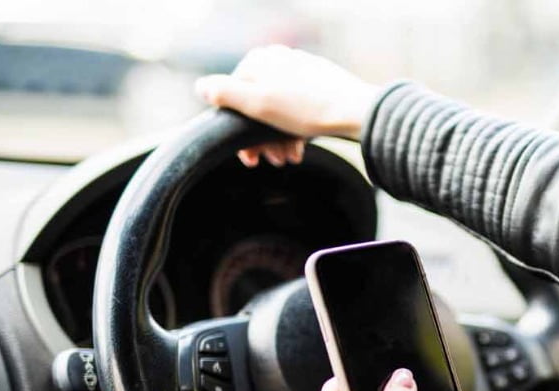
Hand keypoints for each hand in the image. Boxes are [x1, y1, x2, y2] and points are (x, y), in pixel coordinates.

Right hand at [193, 45, 380, 167]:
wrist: (357, 112)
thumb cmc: (306, 110)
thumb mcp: (257, 103)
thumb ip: (225, 94)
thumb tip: (201, 88)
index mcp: (260, 60)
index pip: (235, 97)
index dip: (239, 132)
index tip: (250, 159)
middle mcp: (280, 60)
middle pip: (259, 106)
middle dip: (263, 139)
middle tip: (273, 162)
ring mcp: (301, 71)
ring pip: (279, 110)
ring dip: (279, 139)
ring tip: (289, 158)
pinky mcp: (321, 84)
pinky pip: (299, 109)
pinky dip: (296, 130)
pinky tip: (301, 147)